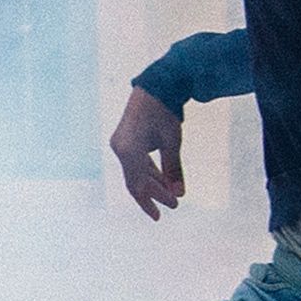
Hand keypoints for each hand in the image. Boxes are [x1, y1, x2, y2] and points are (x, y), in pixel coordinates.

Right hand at [108, 85, 186, 218]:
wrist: (155, 86)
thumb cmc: (165, 112)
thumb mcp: (172, 142)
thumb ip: (173, 169)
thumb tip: (179, 194)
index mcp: (129, 151)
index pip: (138, 184)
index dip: (150, 201)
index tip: (163, 214)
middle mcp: (120, 149)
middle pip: (136, 180)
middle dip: (155, 194)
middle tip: (174, 206)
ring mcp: (121, 144)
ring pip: (136, 172)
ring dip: (153, 183)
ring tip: (170, 194)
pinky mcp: (125, 140)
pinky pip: (136, 162)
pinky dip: (149, 171)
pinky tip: (161, 179)